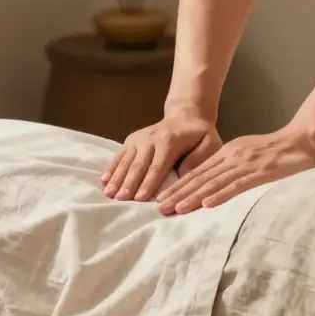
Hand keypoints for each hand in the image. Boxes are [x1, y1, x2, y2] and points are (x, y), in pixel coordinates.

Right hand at [102, 113, 222, 201]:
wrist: (186, 116)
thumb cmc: (200, 135)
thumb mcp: (210, 142)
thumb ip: (199, 157)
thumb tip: (184, 174)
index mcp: (169, 141)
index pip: (157, 166)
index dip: (149, 183)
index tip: (140, 198)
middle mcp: (151, 138)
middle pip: (138, 165)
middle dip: (128, 183)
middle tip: (120, 200)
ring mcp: (139, 138)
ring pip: (126, 161)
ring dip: (117, 178)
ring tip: (109, 193)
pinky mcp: (131, 140)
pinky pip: (119, 155)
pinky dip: (112, 168)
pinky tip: (104, 180)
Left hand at [157, 126, 314, 215]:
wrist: (305, 139)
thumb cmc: (280, 151)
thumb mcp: (250, 156)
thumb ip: (233, 168)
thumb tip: (215, 186)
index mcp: (228, 154)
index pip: (198, 173)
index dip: (179, 186)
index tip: (162, 199)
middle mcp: (232, 158)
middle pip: (200, 178)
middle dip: (178, 194)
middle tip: (159, 209)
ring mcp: (245, 164)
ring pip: (213, 183)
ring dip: (193, 197)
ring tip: (175, 209)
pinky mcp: (260, 172)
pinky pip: (237, 185)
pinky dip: (221, 195)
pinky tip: (207, 205)